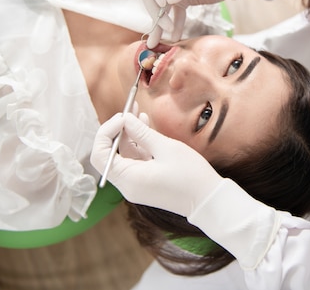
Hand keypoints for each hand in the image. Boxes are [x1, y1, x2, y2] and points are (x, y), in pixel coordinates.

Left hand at [90, 113, 223, 216]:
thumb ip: (142, 133)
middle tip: (128, 110)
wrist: (208, 200)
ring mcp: (137, 184)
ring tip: (138, 112)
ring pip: (125, 155)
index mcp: (128, 179)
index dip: (106, 132)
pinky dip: (139, 144)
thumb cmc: (190, 176)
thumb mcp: (166, 148)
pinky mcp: (147, 182)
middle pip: (111, 154)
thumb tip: (125, 119)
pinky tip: (145, 126)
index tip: (122, 118)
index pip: (100, 154)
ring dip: (130, 134)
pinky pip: (137, 160)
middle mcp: (128, 184)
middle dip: (118, 130)